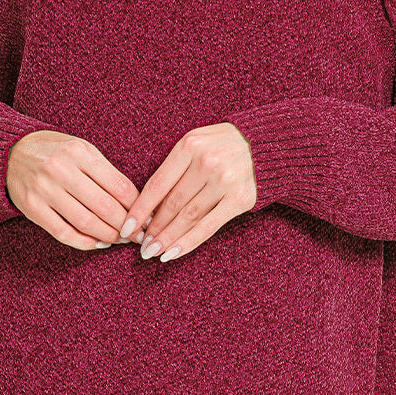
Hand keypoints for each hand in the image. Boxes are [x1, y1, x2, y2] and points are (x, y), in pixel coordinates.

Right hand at [6, 130, 141, 249]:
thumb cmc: (55, 151)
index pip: (119, 185)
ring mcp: (44, 190)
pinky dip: (85, 242)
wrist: (10, 153)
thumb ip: (105, 172)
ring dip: (109, 236)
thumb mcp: (82, 149)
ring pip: (86, 222)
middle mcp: (61, 170)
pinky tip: (99, 243)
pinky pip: (64, 232)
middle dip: (127, 225)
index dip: (138, 206)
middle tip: (140, 235)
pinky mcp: (32, 208)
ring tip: (122, 240)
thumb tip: (136, 202)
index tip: (149, 218)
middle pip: (105, 206)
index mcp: (80, 152)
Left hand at [118, 122, 257, 261]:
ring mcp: (225, 181)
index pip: (158, 183)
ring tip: (152, 252)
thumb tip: (148, 204)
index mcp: (190, 145)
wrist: (269, 143)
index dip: (140, 209)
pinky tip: (173, 253)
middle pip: (172, 203)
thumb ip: (176, 165)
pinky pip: (209, 226)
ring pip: (188, 217)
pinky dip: (188, 242)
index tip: (126, 227)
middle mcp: (207, 162)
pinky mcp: (241, 198)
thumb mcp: (198, 141)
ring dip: (167, 238)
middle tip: (139, 246)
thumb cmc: (225, 144)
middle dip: (153, 228)